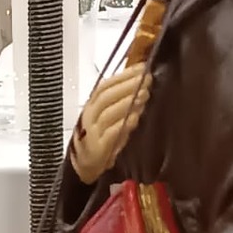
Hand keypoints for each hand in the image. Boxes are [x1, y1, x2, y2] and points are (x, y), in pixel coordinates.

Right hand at [71, 64, 150, 185]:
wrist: (86, 163)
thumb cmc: (100, 136)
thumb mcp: (107, 115)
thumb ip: (120, 100)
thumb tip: (141, 83)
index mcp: (92, 105)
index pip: (105, 86)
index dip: (123, 76)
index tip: (141, 69)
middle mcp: (89, 116)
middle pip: (107, 96)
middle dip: (128, 86)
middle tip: (146, 80)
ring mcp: (92, 132)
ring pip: (108, 113)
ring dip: (127, 102)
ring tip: (144, 94)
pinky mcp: (99, 148)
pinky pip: (111, 134)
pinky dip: (123, 124)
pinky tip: (135, 118)